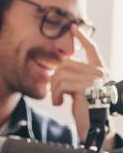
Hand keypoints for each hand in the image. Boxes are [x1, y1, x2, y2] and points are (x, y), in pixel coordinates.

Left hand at [50, 25, 108, 141]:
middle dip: (55, 78)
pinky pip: (61, 84)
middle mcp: (99, 72)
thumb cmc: (87, 109)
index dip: (82, 38)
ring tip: (58, 100)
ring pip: (61, 74)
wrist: (96, 125)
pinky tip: (59, 103)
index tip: (73, 28)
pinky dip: (55, 95)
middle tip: (55, 92)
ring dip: (54, 90)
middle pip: (66, 64)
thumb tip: (57, 67)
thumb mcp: (80, 90)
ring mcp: (93, 79)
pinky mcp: (86, 87)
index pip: (92, 49)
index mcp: (99, 70)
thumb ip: (73, 77)